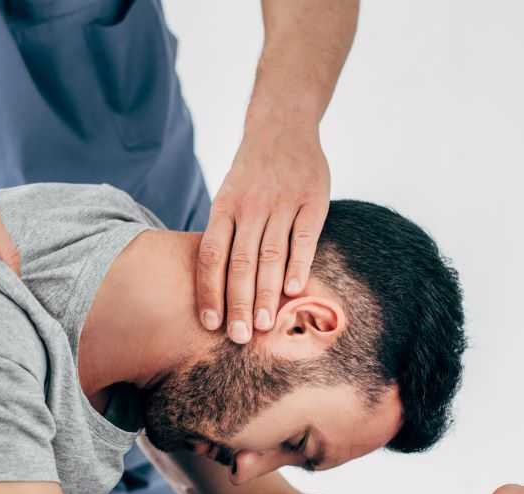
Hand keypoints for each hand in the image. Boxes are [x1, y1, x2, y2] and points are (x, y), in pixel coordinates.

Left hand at [196, 129, 330, 343]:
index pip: (212, 256)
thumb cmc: (250, 176)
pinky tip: (294, 292)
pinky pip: (305, 237)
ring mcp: (283, 202)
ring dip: (267, 293)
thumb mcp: (228, 198)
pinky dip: (299, 265)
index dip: (210, 291)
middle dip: (239, 303)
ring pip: (271, 255)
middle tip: (239, 337)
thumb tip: (217, 290)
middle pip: (241, 262)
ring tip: (265, 325)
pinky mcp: (313, 199)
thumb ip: (225, 236)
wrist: (282, 126)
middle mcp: (251, 206)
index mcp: (225, 208)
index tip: (210, 324)